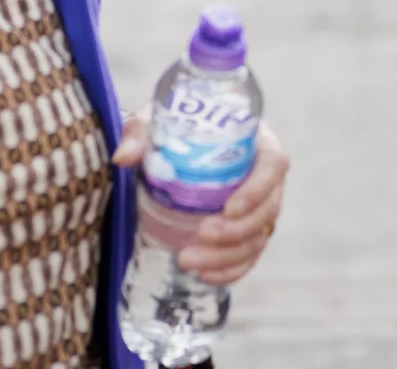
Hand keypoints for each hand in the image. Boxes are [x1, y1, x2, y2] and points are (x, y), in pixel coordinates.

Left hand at [113, 113, 289, 284]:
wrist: (180, 143)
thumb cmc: (179, 125)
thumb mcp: (162, 121)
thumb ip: (142, 132)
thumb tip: (122, 157)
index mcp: (257, 141)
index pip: (274, 165)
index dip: (258, 190)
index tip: (228, 207)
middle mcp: (265, 175)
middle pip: (269, 209)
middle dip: (237, 230)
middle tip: (201, 234)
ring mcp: (260, 206)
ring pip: (258, 237)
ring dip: (228, 256)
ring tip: (187, 260)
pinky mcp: (247, 229)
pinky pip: (250, 255)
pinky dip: (231, 270)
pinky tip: (205, 275)